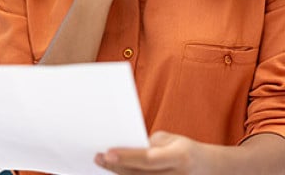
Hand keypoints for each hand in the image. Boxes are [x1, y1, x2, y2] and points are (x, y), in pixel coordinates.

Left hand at [95, 131, 218, 174]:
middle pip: (140, 174)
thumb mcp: (172, 140)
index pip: (148, 159)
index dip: (128, 157)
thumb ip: (150, 145)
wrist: (212, 170)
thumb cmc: (186, 150)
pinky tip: (118, 171)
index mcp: (180, 157)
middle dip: (117, 166)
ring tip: (103, 163)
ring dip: (120, 173)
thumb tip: (125, 148)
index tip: (108, 152)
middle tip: (98, 157)